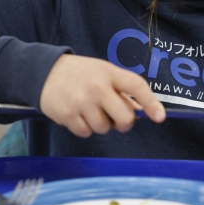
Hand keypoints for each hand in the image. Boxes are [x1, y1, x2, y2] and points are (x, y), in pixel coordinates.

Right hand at [40, 55, 164, 136]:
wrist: (43, 71)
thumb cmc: (79, 74)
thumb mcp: (102, 73)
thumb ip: (121, 91)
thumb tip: (139, 113)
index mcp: (109, 73)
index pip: (136, 86)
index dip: (151, 103)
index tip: (160, 117)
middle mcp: (97, 87)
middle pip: (124, 118)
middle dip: (124, 123)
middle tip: (116, 119)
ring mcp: (82, 102)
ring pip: (104, 128)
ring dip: (100, 124)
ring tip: (89, 110)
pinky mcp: (67, 115)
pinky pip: (86, 132)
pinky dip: (84, 128)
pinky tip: (78, 114)